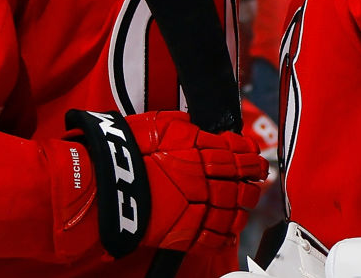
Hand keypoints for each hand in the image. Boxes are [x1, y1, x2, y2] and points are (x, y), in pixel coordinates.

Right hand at [65, 109, 267, 257]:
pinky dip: (225, 237)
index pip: (238, 153)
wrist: (104, 182)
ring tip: (245, 207)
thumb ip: (186, 127)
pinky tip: (229, 234)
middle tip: (257, 181)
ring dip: (243, 210)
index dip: (251, 155)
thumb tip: (200, 129)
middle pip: (241, 184)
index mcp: (200, 149)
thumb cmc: (127, 147)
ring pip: (233, 212)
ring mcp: (196, 207)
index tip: (256, 156)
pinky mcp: (183, 232)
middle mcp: (204, 178)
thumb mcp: (160, 123)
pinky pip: (213, 238)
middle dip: (252, 183)